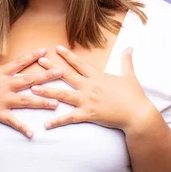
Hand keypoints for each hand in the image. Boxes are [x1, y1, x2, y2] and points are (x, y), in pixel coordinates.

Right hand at [0, 48, 62, 137]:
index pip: (19, 63)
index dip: (32, 56)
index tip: (45, 51)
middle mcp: (3, 85)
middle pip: (28, 80)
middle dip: (46, 76)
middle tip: (61, 73)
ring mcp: (0, 99)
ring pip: (25, 101)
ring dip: (41, 102)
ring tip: (56, 103)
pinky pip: (11, 121)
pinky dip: (22, 127)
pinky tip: (32, 133)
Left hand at [32, 45, 157, 133]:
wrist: (137, 114)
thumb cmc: (134, 95)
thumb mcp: (129, 75)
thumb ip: (126, 61)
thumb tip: (130, 47)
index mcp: (97, 76)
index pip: (79, 63)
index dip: (67, 55)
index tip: (56, 48)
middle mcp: (89, 86)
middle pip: (67, 75)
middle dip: (51, 68)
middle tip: (39, 61)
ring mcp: (87, 100)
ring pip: (63, 94)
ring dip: (47, 91)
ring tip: (33, 88)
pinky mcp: (88, 114)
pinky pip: (69, 118)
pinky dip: (57, 121)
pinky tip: (45, 124)